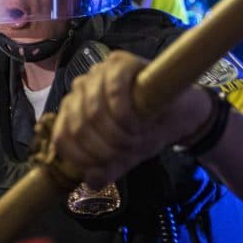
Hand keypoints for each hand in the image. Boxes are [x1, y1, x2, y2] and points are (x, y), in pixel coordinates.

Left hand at [51, 50, 210, 188]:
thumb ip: (105, 169)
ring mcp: (98, 72)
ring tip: (135, 139)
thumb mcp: (123, 157)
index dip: (83, 158)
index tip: (106, 166)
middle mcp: (80, 88)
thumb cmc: (147, 132)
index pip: (62, 137)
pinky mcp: (120, 62)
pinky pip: (114, 92)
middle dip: (105, 148)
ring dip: (117, 134)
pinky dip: (125, 115)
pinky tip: (138, 124)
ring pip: (94, 112)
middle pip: (78, 126)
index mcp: (73, 110)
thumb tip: (91, 181)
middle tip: (127, 152)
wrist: (179, 114)